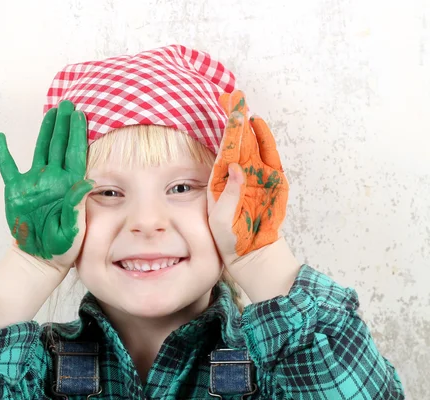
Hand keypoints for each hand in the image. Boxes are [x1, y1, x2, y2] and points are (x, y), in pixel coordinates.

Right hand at [0, 100, 93, 269]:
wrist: (41, 257)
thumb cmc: (63, 246)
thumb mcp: (74, 228)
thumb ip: (77, 205)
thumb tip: (86, 182)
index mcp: (70, 185)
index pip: (75, 153)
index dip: (77, 133)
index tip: (80, 114)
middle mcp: (54, 179)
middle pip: (59, 145)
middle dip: (63, 124)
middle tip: (67, 104)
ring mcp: (34, 182)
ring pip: (40, 150)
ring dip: (45, 131)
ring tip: (50, 112)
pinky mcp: (16, 190)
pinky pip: (8, 168)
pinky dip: (3, 153)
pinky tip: (0, 138)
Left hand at [207, 90, 288, 269]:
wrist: (252, 254)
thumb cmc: (230, 239)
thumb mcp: (222, 221)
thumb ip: (229, 196)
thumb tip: (236, 168)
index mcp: (220, 182)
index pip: (223, 150)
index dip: (223, 130)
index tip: (221, 108)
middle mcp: (237, 175)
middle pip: (237, 142)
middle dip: (235, 119)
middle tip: (233, 96)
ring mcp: (256, 176)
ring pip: (252, 145)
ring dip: (249, 125)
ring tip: (244, 105)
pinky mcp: (273, 182)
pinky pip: (270, 158)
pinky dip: (265, 141)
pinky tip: (258, 125)